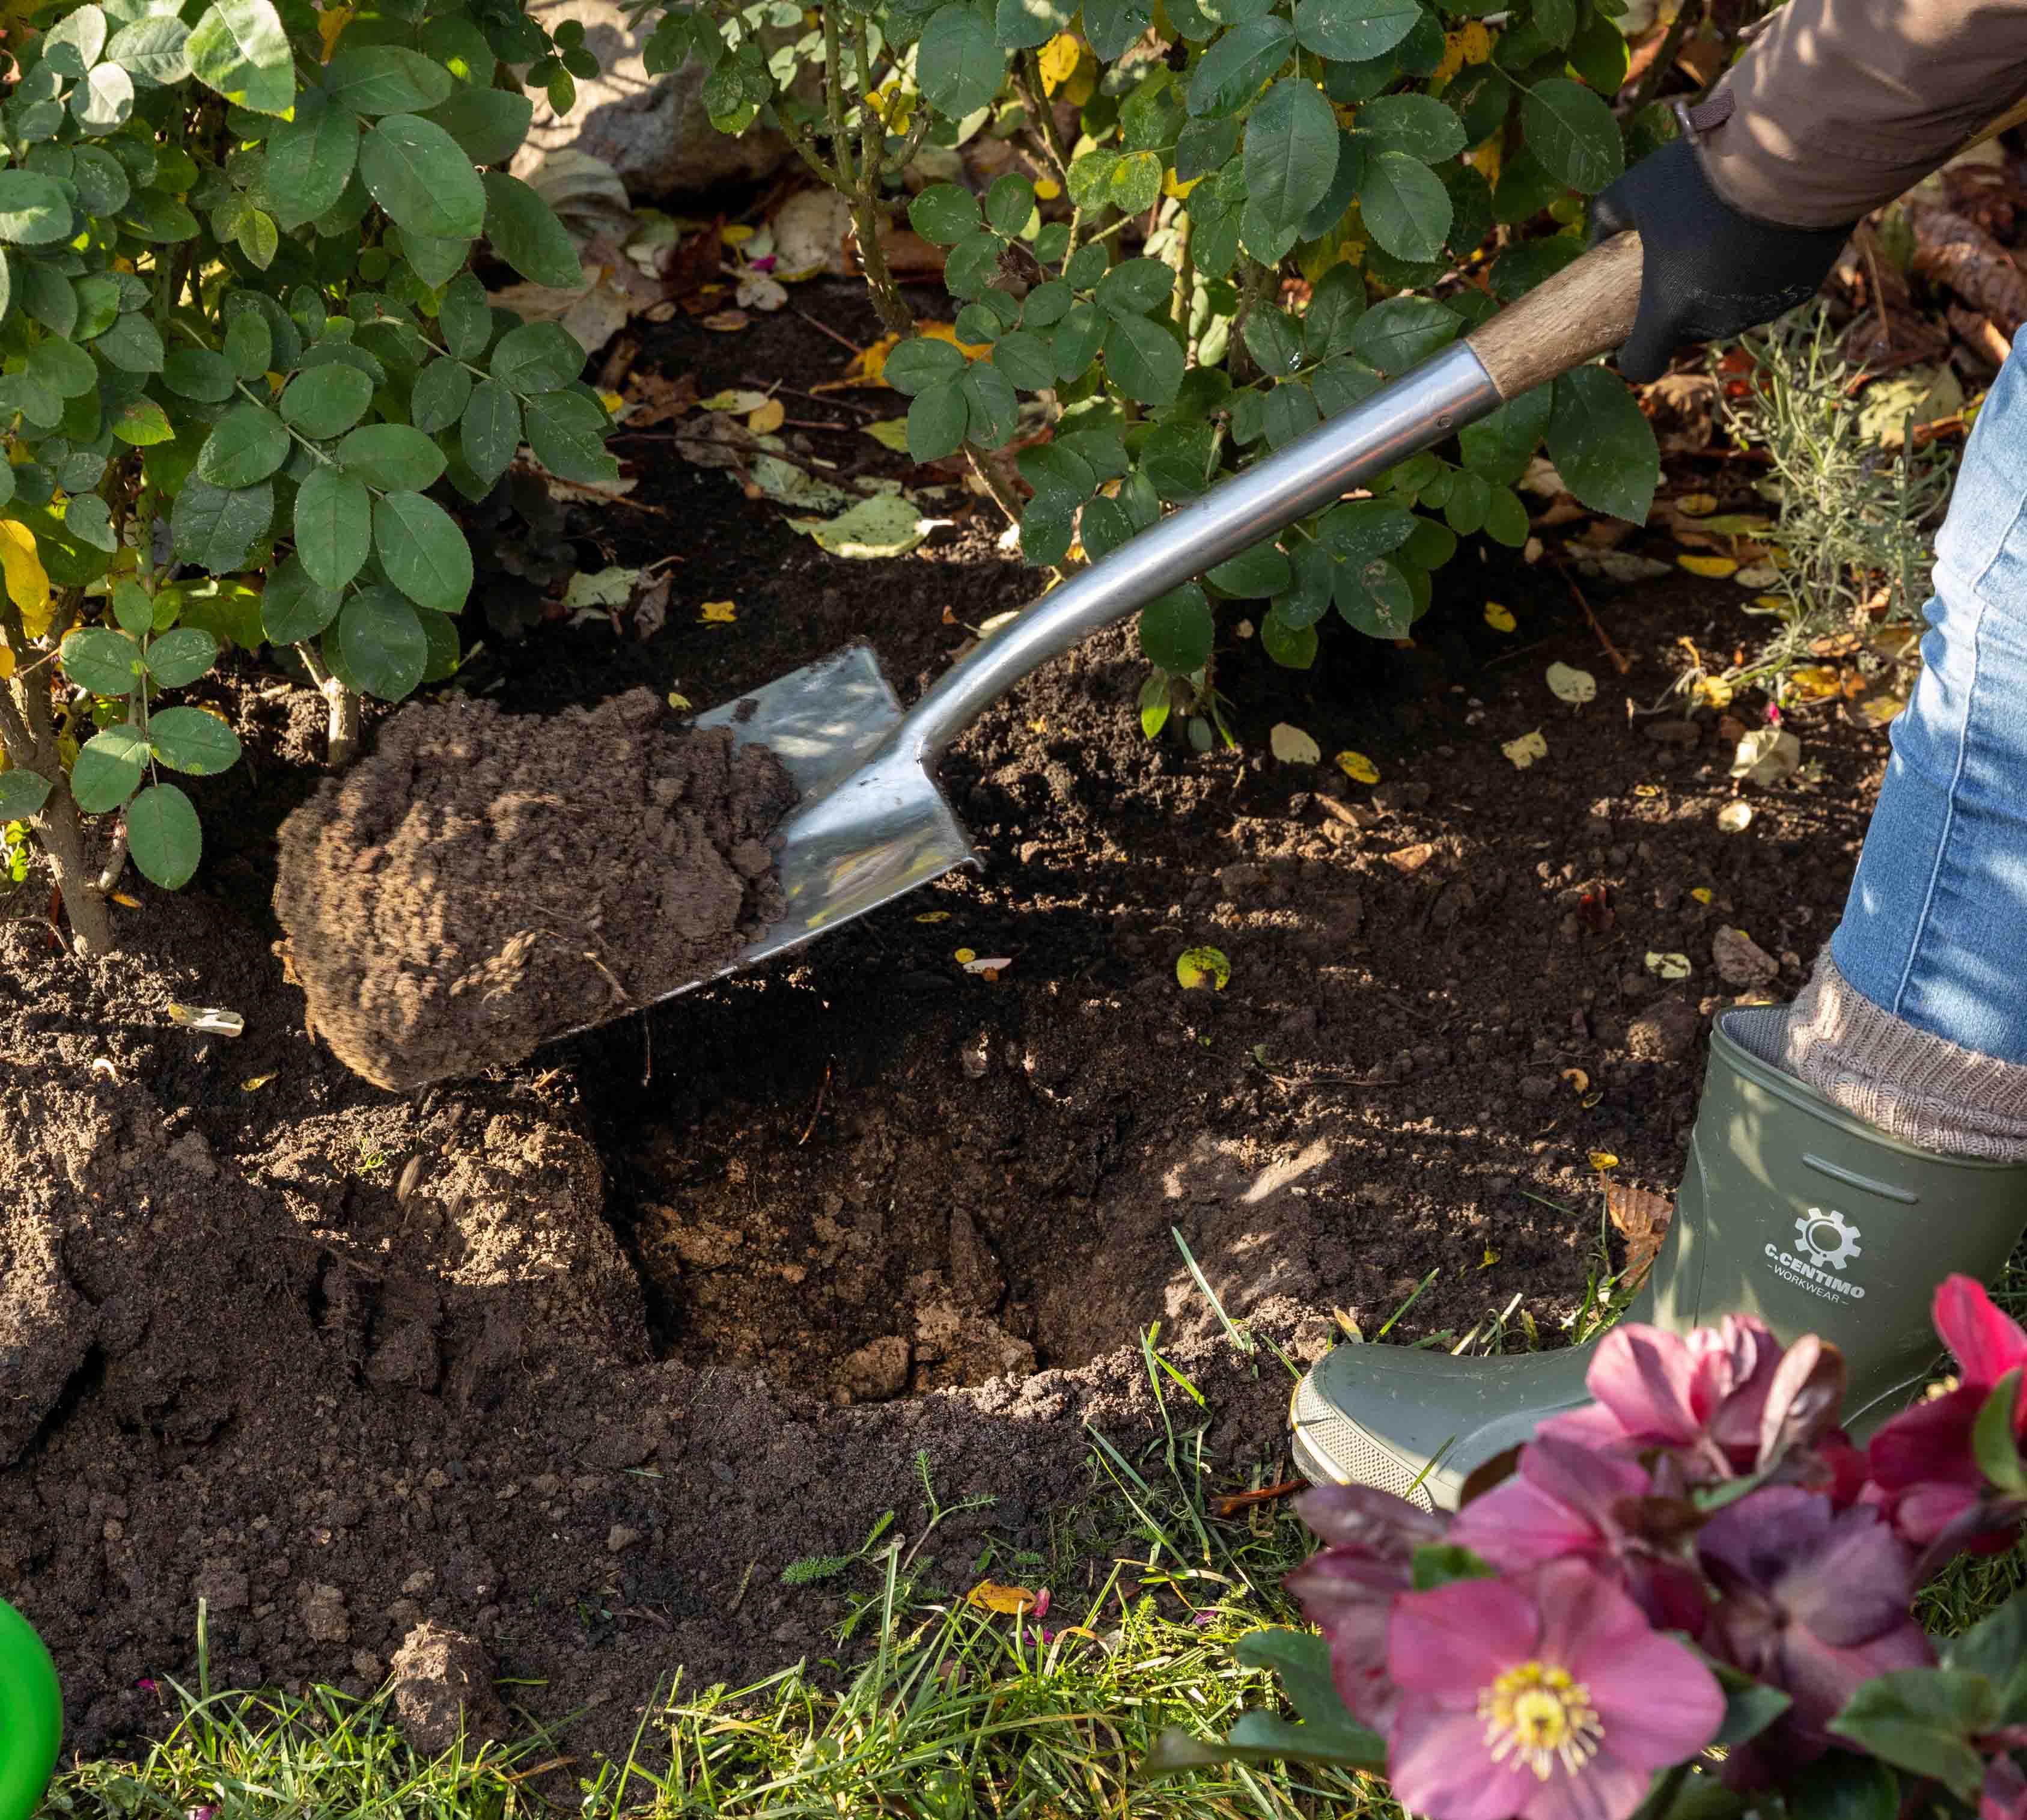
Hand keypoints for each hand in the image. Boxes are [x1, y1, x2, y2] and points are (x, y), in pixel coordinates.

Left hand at [1588, 136, 1854, 382]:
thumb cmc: (1703, 175)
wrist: (1793, 153)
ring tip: (1723, 240)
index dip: (1633, 353)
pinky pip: (1769, 294)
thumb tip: (1591, 240)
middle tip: (1681, 261)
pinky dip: (1761, 276)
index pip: (1641, 365)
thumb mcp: (1639, 188)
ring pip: (1730, 314)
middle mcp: (1716, 322)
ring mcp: (1761, 310)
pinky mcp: (1799, 291)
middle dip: (1679, 307)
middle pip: (1687, 333)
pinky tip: (1761, 236)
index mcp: (1669, 310)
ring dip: (1721, 292)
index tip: (1632, 332)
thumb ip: (1607, 217)